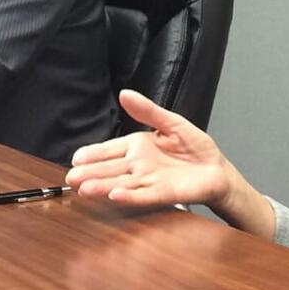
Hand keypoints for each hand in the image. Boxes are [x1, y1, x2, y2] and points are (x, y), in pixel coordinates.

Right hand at [65, 89, 273, 236]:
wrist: (217, 170)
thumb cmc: (195, 148)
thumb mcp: (171, 122)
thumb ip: (148, 111)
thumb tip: (125, 94)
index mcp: (138, 147)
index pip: (110, 150)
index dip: (93, 154)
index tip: (76, 158)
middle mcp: (139, 166)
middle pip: (110, 169)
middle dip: (90, 173)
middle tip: (71, 178)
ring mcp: (149, 181)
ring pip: (121, 184)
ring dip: (103, 186)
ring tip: (85, 189)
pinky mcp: (164, 193)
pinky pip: (143, 195)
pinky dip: (129, 195)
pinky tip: (115, 195)